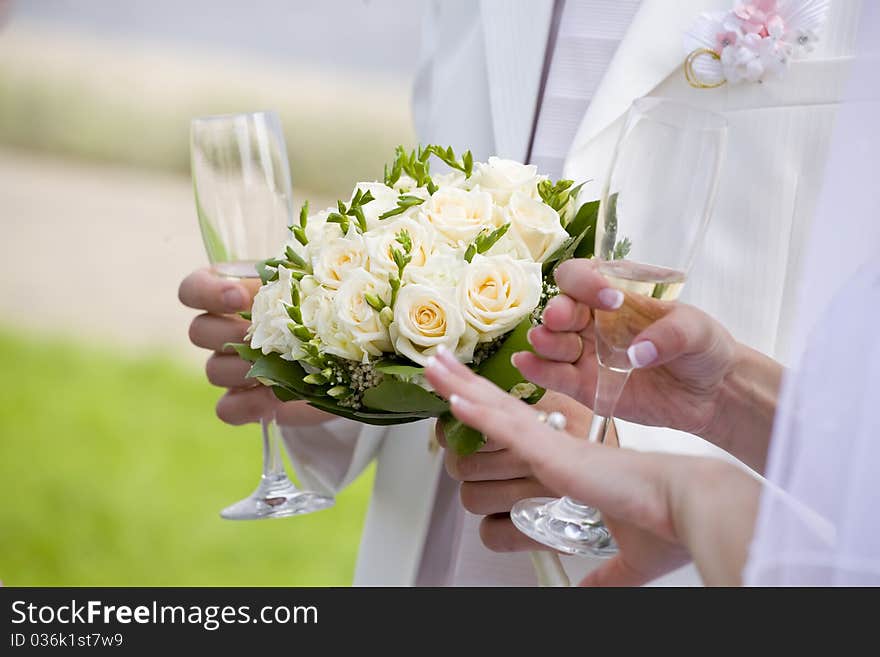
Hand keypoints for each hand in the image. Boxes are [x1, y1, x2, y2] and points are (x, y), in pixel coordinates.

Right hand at [179, 268, 329, 426]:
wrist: (349, 353)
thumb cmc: (328, 307)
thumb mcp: (315, 286)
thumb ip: (296, 281)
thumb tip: (283, 289)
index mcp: (234, 293)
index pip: (193, 289)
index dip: (207, 292)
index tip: (239, 297)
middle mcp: (225, 331)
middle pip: (199, 331)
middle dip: (232, 333)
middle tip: (266, 336)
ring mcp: (233, 368)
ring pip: (213, 369)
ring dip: (244, 368)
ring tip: (280, 366)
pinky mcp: (247, 402)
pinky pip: (227, 408)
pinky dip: (247, 405)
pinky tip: (273, 399)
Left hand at [425, 348, 758, 585]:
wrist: (692, 508)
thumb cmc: (666, 522)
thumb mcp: (624, 557)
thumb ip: (600, 574)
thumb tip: (587, 594)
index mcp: (566, 460)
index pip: (514, 429)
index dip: (485, 411)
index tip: (461, 399)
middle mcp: (555, 444)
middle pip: (496, 406)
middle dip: (462, 384)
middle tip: (436, 364)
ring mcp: (552, 445)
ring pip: (493, 409)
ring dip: (456, 388)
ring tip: (430, 367)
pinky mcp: (554, 453)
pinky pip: (506, 427)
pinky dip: (476, 413)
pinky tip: (452, 398)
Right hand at [515, 259, 737, 440]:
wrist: (712, 393)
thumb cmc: (703, 347)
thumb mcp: (697, 330)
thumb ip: (670, 336)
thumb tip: (637, 353)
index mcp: (616, 295)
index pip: (583, 277)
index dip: (587, 282)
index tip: (610, 298)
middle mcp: (594, 322)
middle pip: (561, 309)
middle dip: (558, 312)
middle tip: (562, 318)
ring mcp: (587, 354)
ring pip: (553, 343)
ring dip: (545, 341)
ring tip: (544, 342)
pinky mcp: (586, 387)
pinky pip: (556, 377)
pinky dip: (538, 370)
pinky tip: (526, 363)